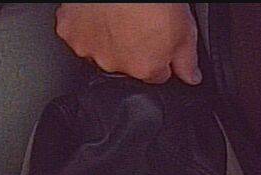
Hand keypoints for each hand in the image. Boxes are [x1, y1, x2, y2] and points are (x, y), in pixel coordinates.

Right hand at [56, 3, 200, 84]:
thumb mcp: (186, 29)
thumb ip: (187, 60)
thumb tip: (191, 78)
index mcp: (144, 67)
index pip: (154, 75)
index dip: (158, 55)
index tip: (157, 38)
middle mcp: (115, 64)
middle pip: (125, 63)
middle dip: (132, 47)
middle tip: (137, 21)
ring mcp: (89, 49)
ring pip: (99, 49)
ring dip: (106, 37)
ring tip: (117, 13)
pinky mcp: (69, 31)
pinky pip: (76, 32)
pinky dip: (84, 23)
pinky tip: (97, 10)